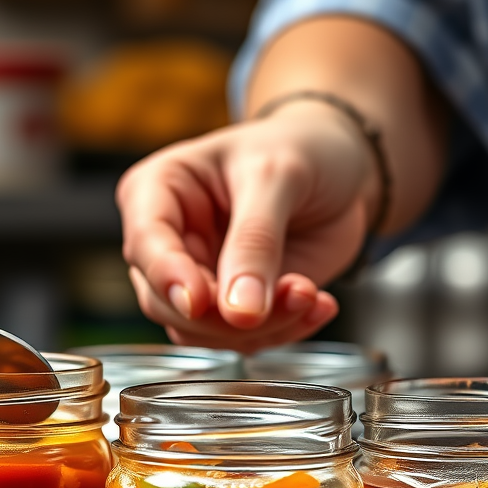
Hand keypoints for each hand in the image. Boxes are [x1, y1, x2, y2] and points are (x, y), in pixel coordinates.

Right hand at [116, 100, 379, 350]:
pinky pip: (239, 340)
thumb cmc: (299, 147)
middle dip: (227, 313)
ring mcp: (196, 278)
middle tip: (289, 293)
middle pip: (166, 302)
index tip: (201, 300)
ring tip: (309, 294)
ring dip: (263, 326)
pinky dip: (283, 330)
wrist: (341, 165)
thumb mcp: (279, 177)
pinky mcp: (229, 306)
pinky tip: (315, 303)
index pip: (146, 244)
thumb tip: (239, 311)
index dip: (169, 277)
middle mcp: (167, 241)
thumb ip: (256, 243)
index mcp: (156, 191)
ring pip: (201, 331)